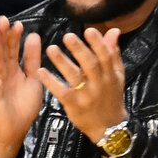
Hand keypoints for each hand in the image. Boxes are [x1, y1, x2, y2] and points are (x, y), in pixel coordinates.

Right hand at [0, 16, 43, 157]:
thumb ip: (34, 60)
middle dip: (4, 36)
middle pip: (3, 50)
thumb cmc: (24, 106)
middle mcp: (4, 72)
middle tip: (4, 19)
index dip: (16, 38)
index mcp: (16, 69)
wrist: (14, 129)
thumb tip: (34, 36)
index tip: (19, 24)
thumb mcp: (34, 80)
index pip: (15, 50)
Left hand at [38, 27, 125, 143]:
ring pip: (75, 77)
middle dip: (79, 50)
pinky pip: (61, 92)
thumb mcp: (116, 75)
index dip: (98, 43)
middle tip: (67, 36)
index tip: (89, 30)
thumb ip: (113, 53)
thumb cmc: (110, 97)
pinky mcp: (74, 105)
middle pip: (90, 65)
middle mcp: (100, 84)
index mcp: (111, 75)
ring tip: (51, 49)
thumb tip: (113, 30)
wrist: (108, 126)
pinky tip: (41, 71)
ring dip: (62, 62)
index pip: (106, 56)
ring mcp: (86, 96)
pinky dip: (51, 82)